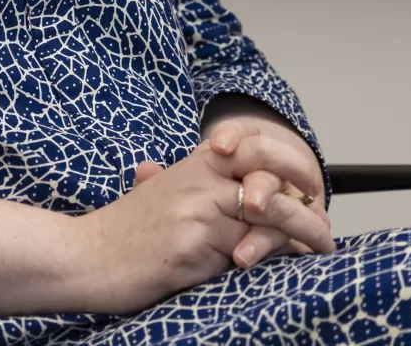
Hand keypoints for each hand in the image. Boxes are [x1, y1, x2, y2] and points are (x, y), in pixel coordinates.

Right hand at [73, 142, 332, 313]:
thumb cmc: (124, 237)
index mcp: (192, 164)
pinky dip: (272, 256)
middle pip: (267, 170)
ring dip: (304, 229)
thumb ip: (198, 193)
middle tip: (325, 222)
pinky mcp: (195, 238)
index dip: (285, 162)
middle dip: (304, 191)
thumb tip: (242, 203)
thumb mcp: (162, 201)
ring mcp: (196, 205)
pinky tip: (290, 263)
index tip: (306, 188)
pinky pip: (248, 246)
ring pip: (268, 210)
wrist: (85, 257)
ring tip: (323, 244)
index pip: (251, 147)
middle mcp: (196, 176)